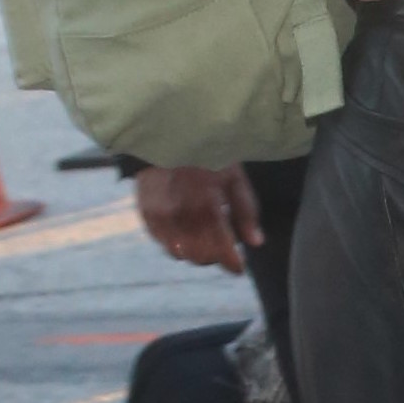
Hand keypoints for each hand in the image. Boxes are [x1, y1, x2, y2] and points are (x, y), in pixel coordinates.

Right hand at [131, 162, 261, 272]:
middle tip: (222, 247)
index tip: (239, 268)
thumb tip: (256, 243)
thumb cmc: (206, 154)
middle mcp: (182, 216)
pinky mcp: (147, 215)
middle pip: (202, 257)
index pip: (222, 251)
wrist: (165, 135)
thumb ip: (246, 211)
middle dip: (215, 257)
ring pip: (182, 254)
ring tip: (204, 238)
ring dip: (196, 252)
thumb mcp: (233, 177)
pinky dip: (177, 243)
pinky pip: (164, 243)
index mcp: (208, 206)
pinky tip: (185, 230)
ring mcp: (161, 217)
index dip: (233, 264)